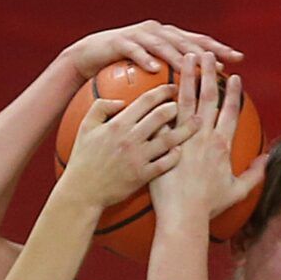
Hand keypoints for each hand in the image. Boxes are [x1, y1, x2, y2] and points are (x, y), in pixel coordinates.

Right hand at [60, 84, 199, 207]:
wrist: (82, 192)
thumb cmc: (83, 160)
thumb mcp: (85, 128)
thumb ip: (101, 107)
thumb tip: (121, 100)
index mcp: (118, 125)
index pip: (146, 101)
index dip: (163, 91)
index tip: (173, 87)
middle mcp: (130, 139)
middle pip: (162, 116)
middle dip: (178, 106)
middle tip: (188, 103)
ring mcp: (138, 158)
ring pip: (169, 139)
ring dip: (186, 129)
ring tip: (198, 122)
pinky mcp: (142, 176)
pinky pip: (166, 163)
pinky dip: (176, 155)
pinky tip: (182, 150)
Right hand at [61, 20, 243, 82]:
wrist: (86, 57)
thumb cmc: (120, 69)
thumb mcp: (148, 70)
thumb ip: (169, 75)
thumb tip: (195, 91)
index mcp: (167, 39)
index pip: (197, 42)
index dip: (218, 49)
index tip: (238, 58)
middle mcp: (156, 32)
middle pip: (185, 40)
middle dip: (204, 50)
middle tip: (222, 61)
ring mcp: (138, 35)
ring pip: (162, 44)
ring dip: (177, 55)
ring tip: (191, 66)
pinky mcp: (119, 42)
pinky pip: (133, 50)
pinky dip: (144, 57)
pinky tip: (154, 68)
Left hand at [149, 53, 267, 218]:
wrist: (183, 217)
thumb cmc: (209, 206)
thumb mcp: (237, 191)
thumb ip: (254, 173)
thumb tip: (267, 159)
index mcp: (222, 145)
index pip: (230, 111)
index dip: (233, 92)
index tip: (234, 76)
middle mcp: (203, 137)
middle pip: (207, 98)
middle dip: (208, 73)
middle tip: (205, 54)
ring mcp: (182, 139)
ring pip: (185, 101)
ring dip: (186, 77)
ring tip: (184, 59)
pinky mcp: (163, 146)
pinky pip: (161, 119)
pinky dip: (160, 102)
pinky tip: (157, 86)